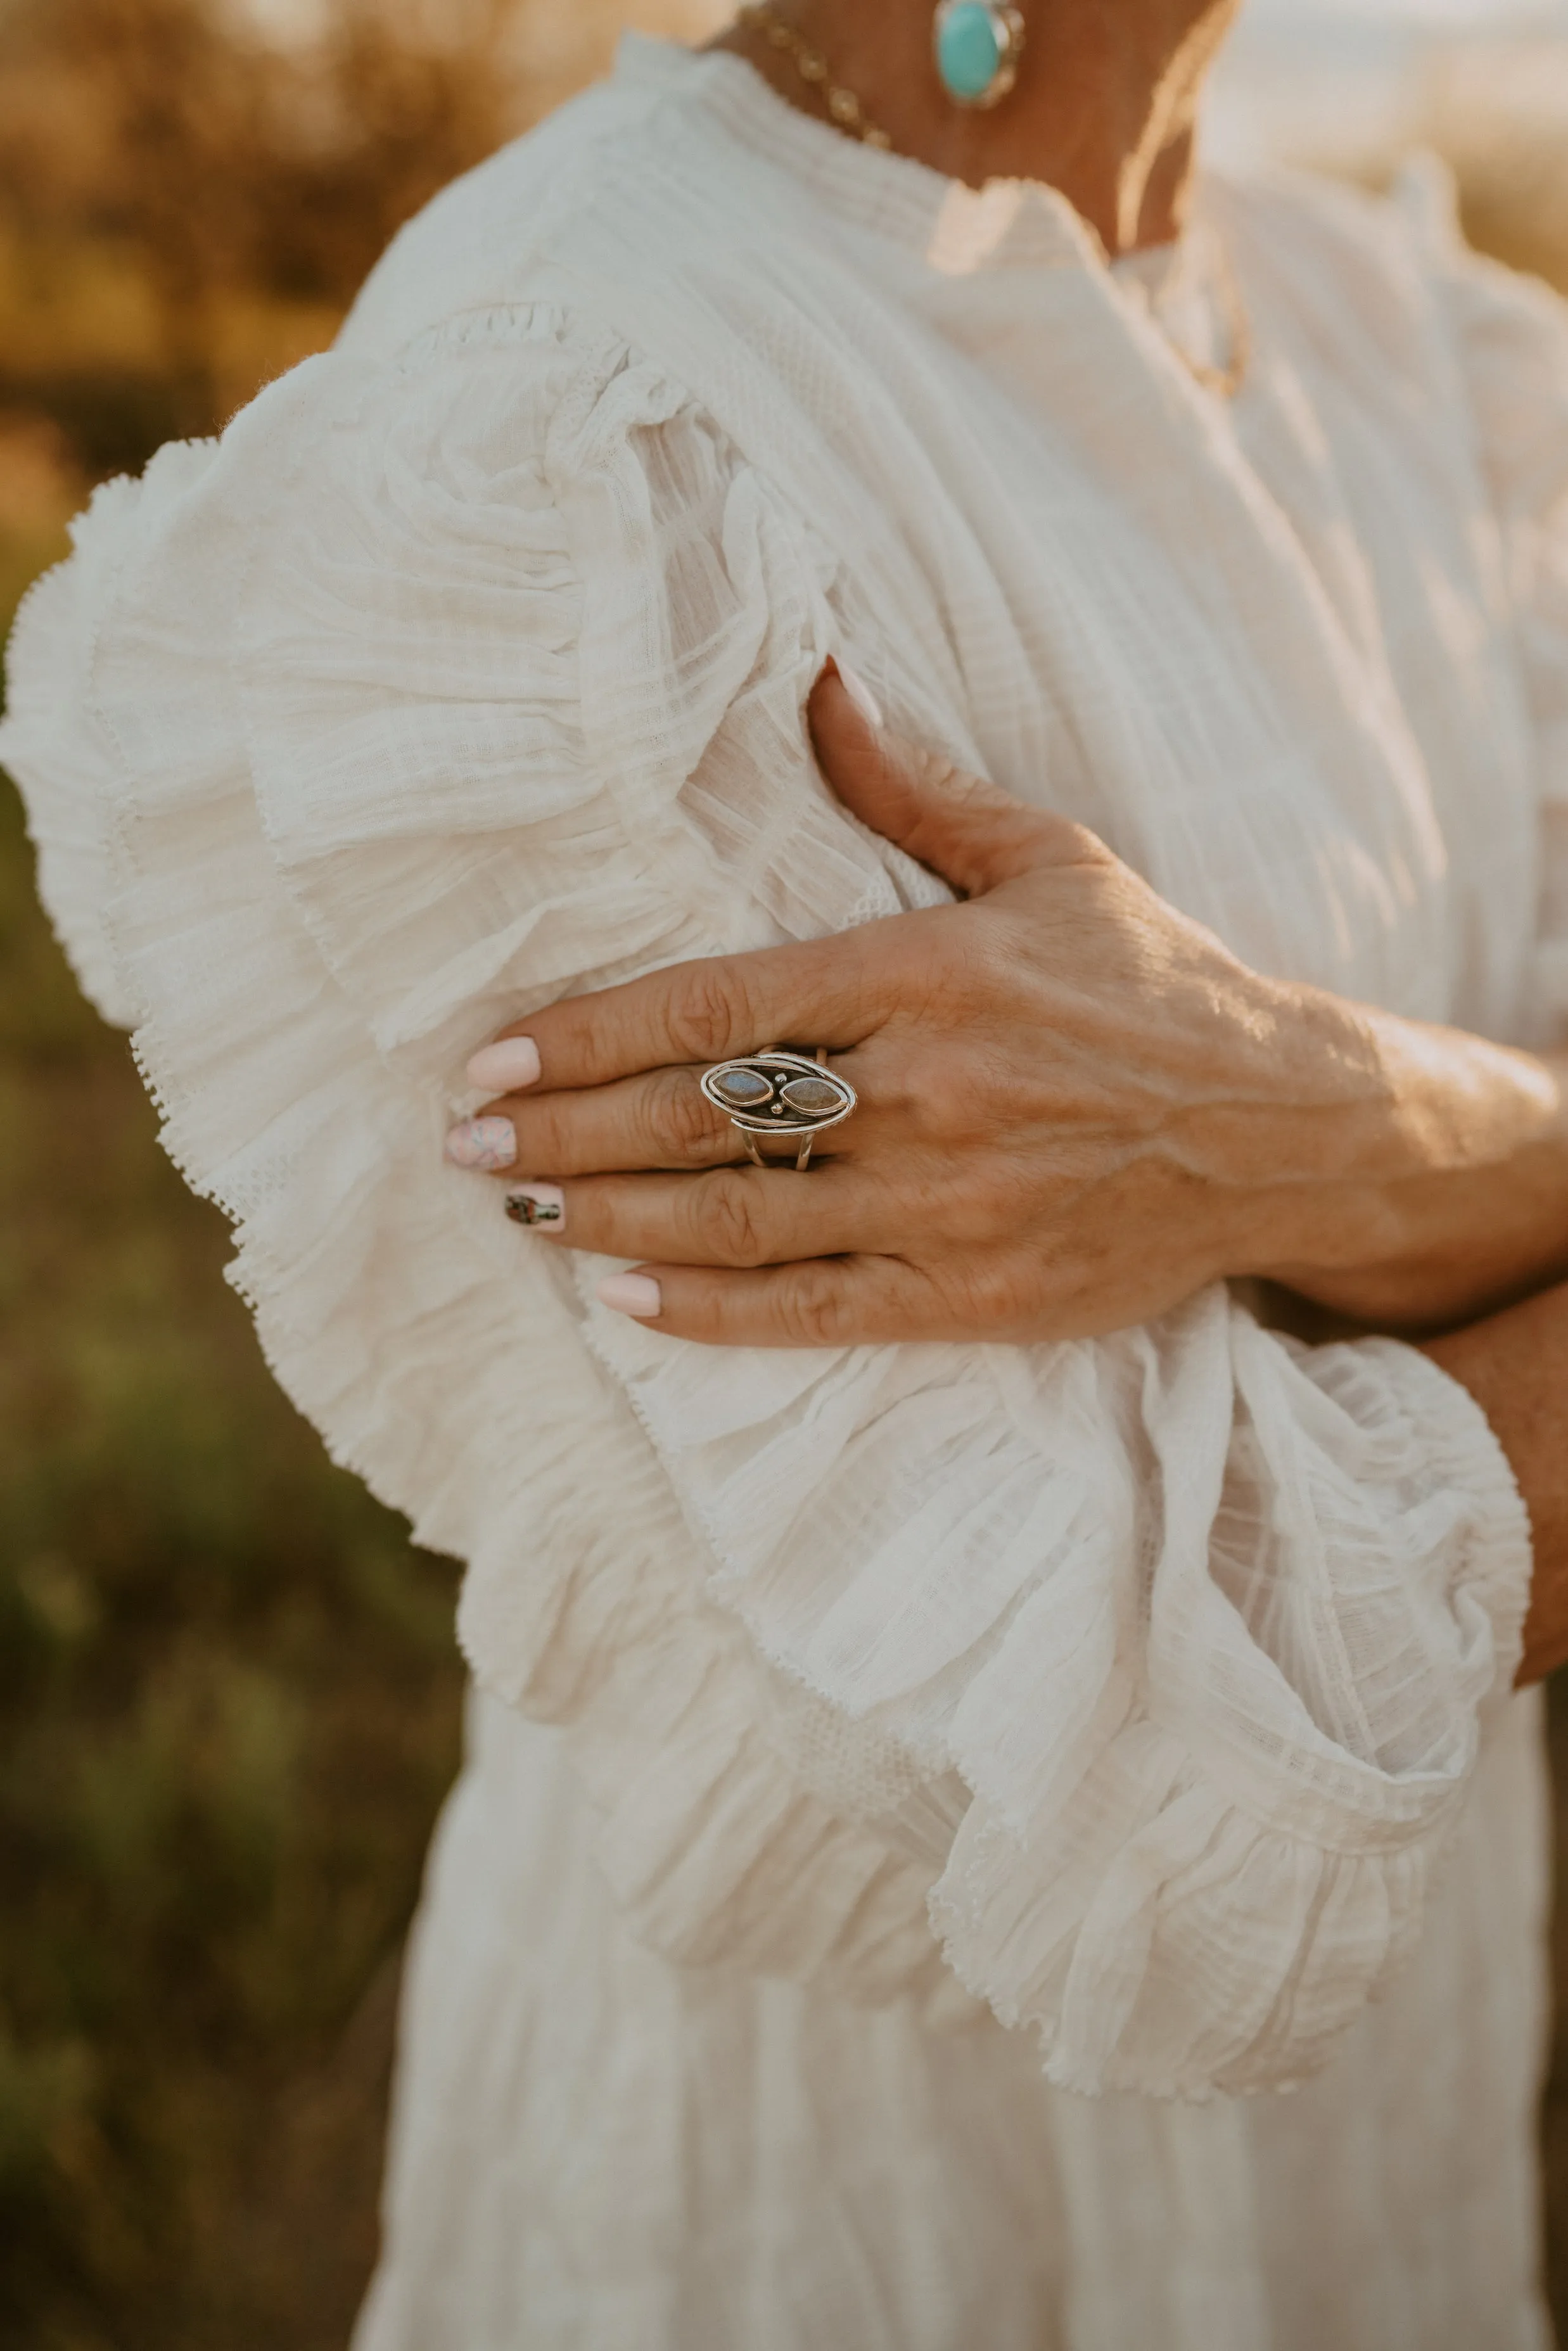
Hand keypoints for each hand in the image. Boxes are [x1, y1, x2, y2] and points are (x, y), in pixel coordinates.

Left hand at [445, 665, 1500, 1346]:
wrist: (1284, 1127)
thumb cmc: (1155, 984)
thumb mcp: (1051, 857)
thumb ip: (915, 787)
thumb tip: (818, 680)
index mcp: (927, 971)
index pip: (716, 1002)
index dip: (590, 1034)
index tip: (496, 1053)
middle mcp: (927, 1090)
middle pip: (702, 1115)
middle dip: (565, 1132)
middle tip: (464, 1143)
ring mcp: (949, 1204)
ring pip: (740, 1218)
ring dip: (610, 1217)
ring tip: (520, 1208)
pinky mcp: (977, 1295)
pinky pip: (815, 1312)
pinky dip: (711, 1313)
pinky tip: (624, 1300)